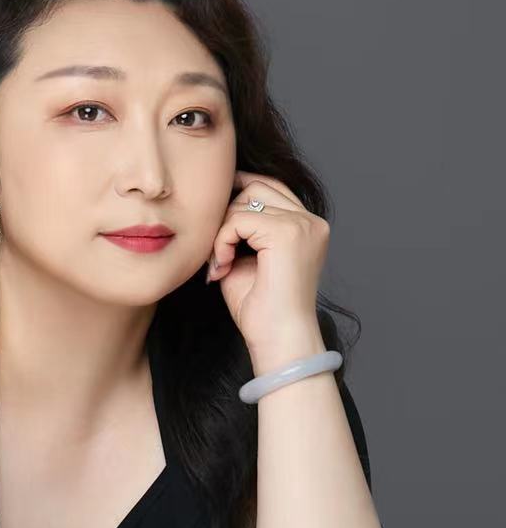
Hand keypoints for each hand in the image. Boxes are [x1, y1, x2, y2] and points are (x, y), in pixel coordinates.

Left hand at [206, 169, 329, 358]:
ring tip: (220, 265)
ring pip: (244, 201)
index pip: (269, 188)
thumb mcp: (247, 257)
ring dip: (221, 232)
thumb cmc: (261, 310)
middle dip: (227, 215)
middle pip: (255, 186)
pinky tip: (222, 268)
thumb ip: (239, 227)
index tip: (218, 233)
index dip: (237, 200)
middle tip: (218, 255)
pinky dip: (221, 242)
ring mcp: (302, 225)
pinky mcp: (287, 233)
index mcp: (308, 226)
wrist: (279, 341)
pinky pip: (237, 219)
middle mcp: (312, 221)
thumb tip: (216, 196)